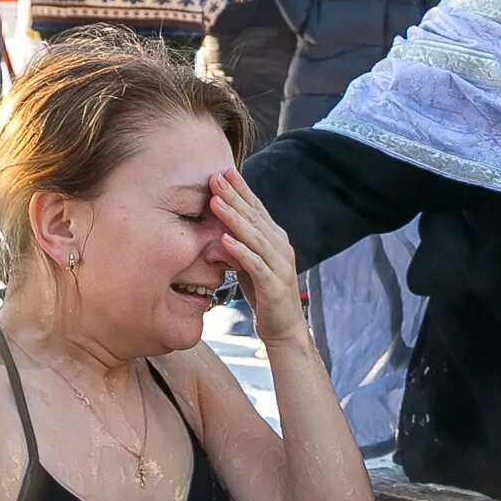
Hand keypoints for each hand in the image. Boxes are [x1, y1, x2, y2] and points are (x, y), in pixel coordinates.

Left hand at [207, 167, 303, 343]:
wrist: (284, 329)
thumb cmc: (264, 294)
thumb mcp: (247, 266)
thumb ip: (236, 249)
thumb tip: (216, 238)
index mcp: (275, 239)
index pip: (256, 209)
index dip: (240, 190)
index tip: (223, 171)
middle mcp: (281, 247)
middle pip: (255, 217)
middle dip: (234, 197)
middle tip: (215, 177)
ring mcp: (280, 266)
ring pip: (255, 237)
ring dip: (234, 219)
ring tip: (216, 203)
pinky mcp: (274, 286)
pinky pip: (256, 265)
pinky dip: (240, 252)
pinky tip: (225, 240)